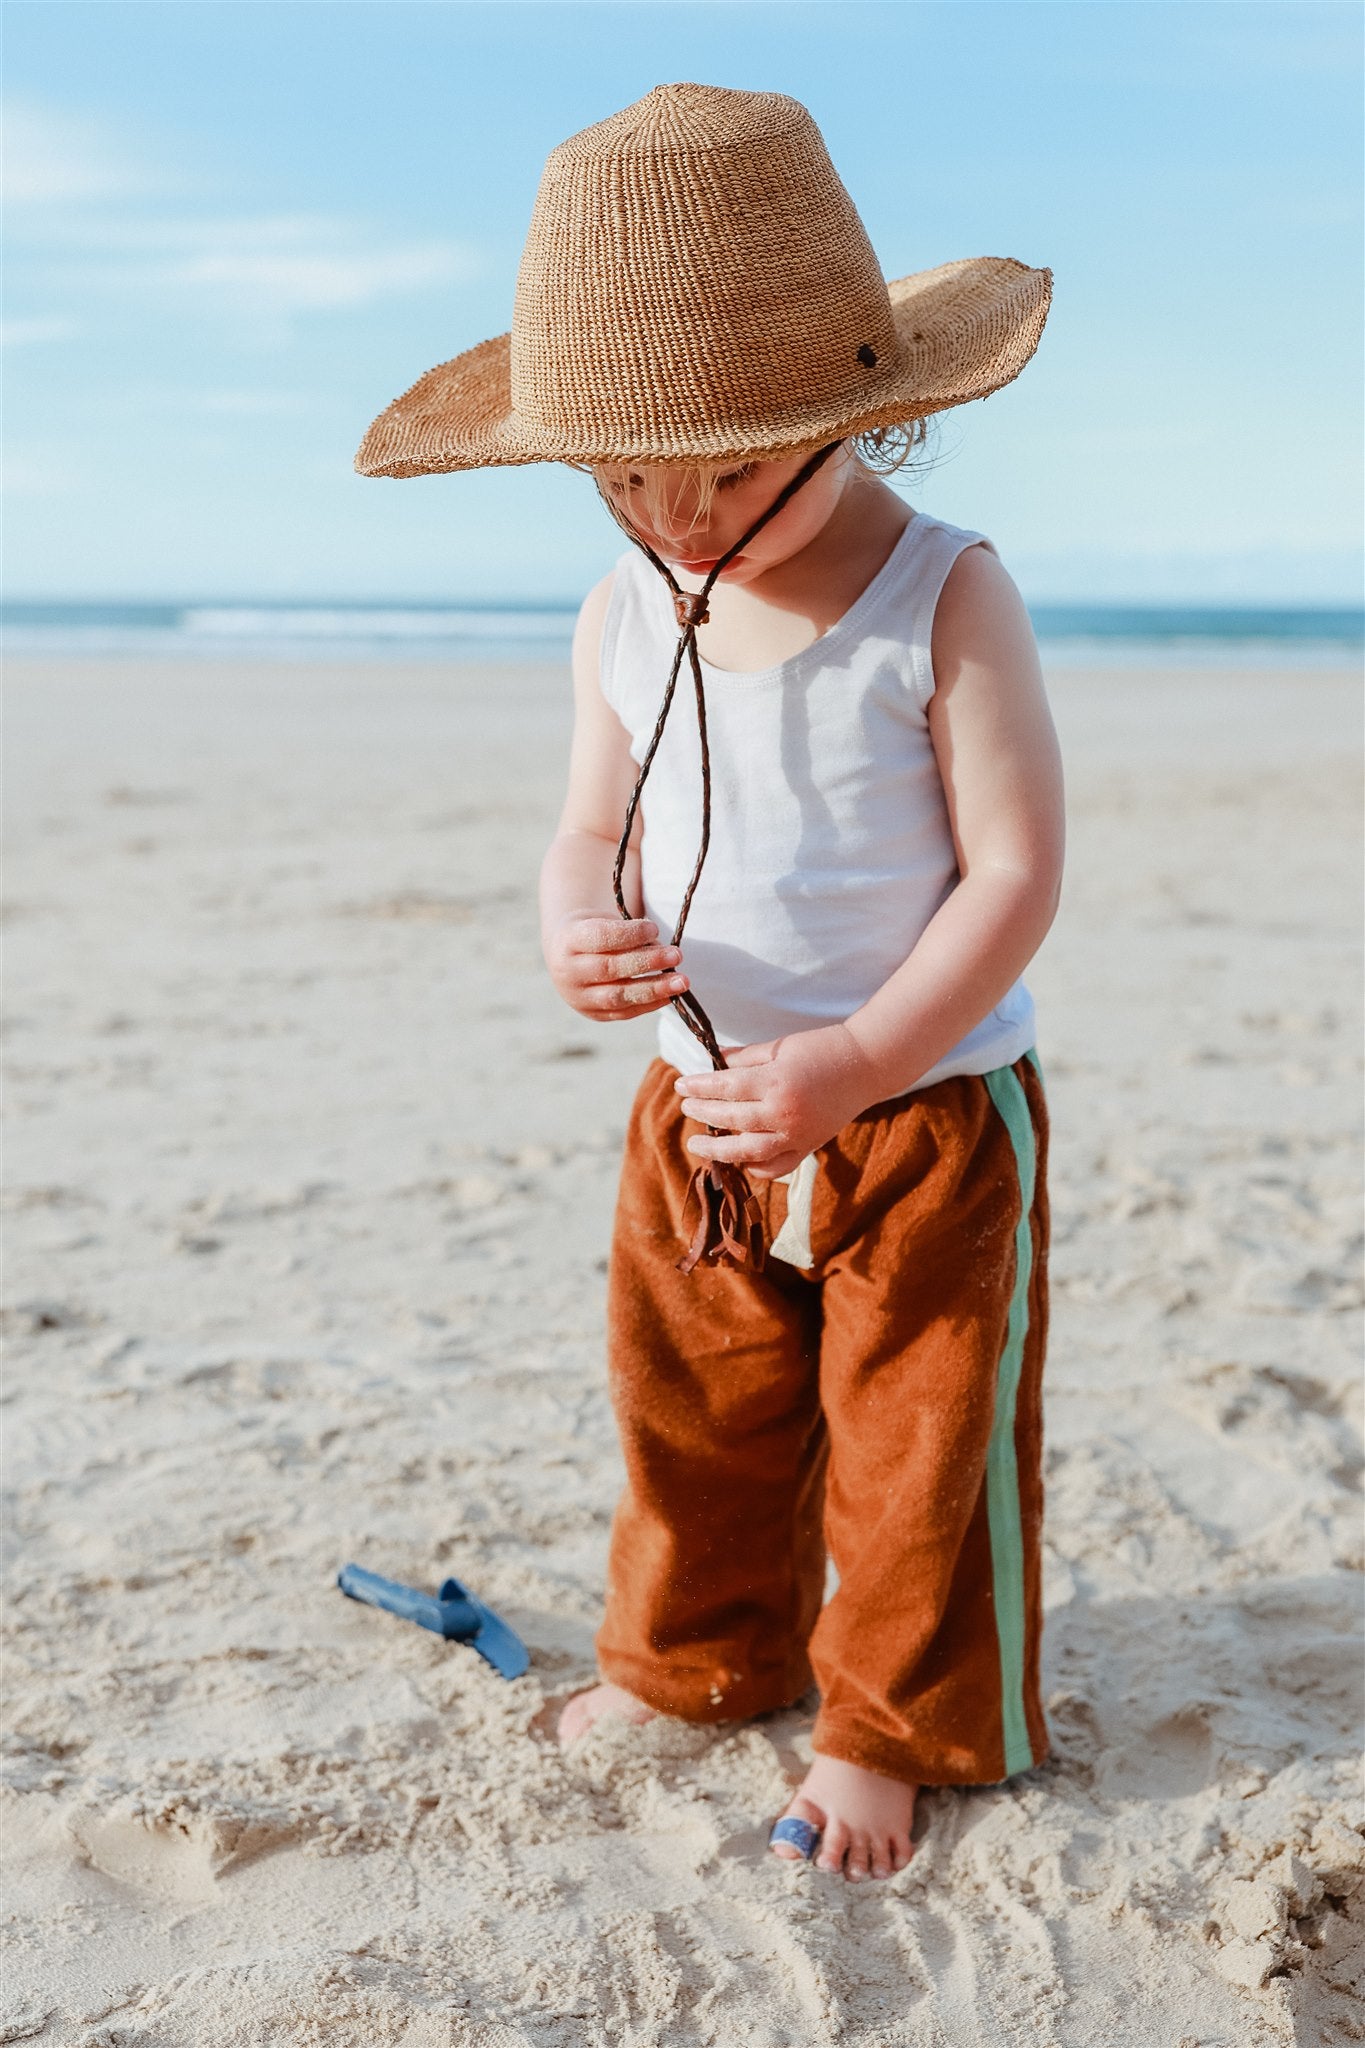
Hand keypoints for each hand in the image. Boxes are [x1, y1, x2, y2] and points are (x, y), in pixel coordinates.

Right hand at [544, 912, 688, 1021]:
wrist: (566, 959)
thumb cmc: (593, 934)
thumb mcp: (603, 921)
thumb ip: (628, 933)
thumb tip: (661, 950)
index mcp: (568, 940)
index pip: (600, 937)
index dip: (630, 934)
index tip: (655, 929)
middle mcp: (568, 972)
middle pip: (610, 968)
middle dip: (647, 962)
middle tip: (676, 955)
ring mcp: (579, 997)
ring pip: (617, 996)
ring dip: (653, 989)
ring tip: (681, 982)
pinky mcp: (593, 1014)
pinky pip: (624, 1012)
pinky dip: (649, 1004)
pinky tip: (669, 995)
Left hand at [674, 1023, 880, 1177]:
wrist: (866, 1066)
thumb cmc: (822, 1049)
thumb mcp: (779, 1046)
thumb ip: (744, 1058)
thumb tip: (713, 1063)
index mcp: (776, 1082)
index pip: (726, 1088)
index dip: (699, 1087)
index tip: (681, 1085)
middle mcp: (784, 1113)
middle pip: (731, 1120)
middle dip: (703, 1114)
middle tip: (686, 1109)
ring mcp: (797, 1134)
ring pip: (748, 1152)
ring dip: (718, 1151)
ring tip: (696, 1144)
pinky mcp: (808, 1147)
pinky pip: (776, 1168)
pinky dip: (755, 1168)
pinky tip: (738, 1160)